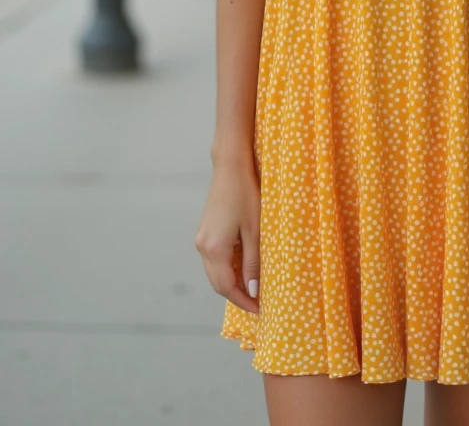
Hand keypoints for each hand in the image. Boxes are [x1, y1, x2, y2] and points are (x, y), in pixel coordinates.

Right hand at [194, 155, 260, 315]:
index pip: (227, 287)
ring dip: (231, 282)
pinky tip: (243, 266)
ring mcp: (200, 239)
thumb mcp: (254, 231)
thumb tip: (252, 291)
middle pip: (217, 283)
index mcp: (214, 249)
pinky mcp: (204, 231)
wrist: (230, 167)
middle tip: (257, 302)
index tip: (259, 310)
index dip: (243, 301)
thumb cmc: (246, 195)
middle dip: (236, 295)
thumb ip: (252, 263)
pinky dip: (227, 268)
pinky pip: (214, 259)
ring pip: (214, 272)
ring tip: (252, 286)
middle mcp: (202, 247)